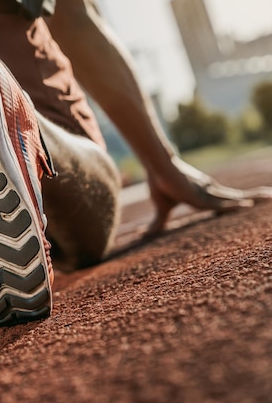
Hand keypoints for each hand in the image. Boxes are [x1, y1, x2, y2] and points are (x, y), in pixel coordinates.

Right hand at [145, 156, 271, 234]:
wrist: (156, 168)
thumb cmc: (158, 184)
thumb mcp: (161, 209)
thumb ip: (158, 223)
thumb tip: (143, 234)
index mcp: (201, 194)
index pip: (222, 200)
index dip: (235, 202)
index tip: (247, 202)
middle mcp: (208, 191)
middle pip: (234, 196)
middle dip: (251, 197)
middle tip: (269, 195)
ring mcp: (206, 192)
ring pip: (234, 197)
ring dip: (253, 197)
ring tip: (270, 196)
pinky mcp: (200, 196)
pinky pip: (221, 203)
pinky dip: (234, 205)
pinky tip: (247, 205)